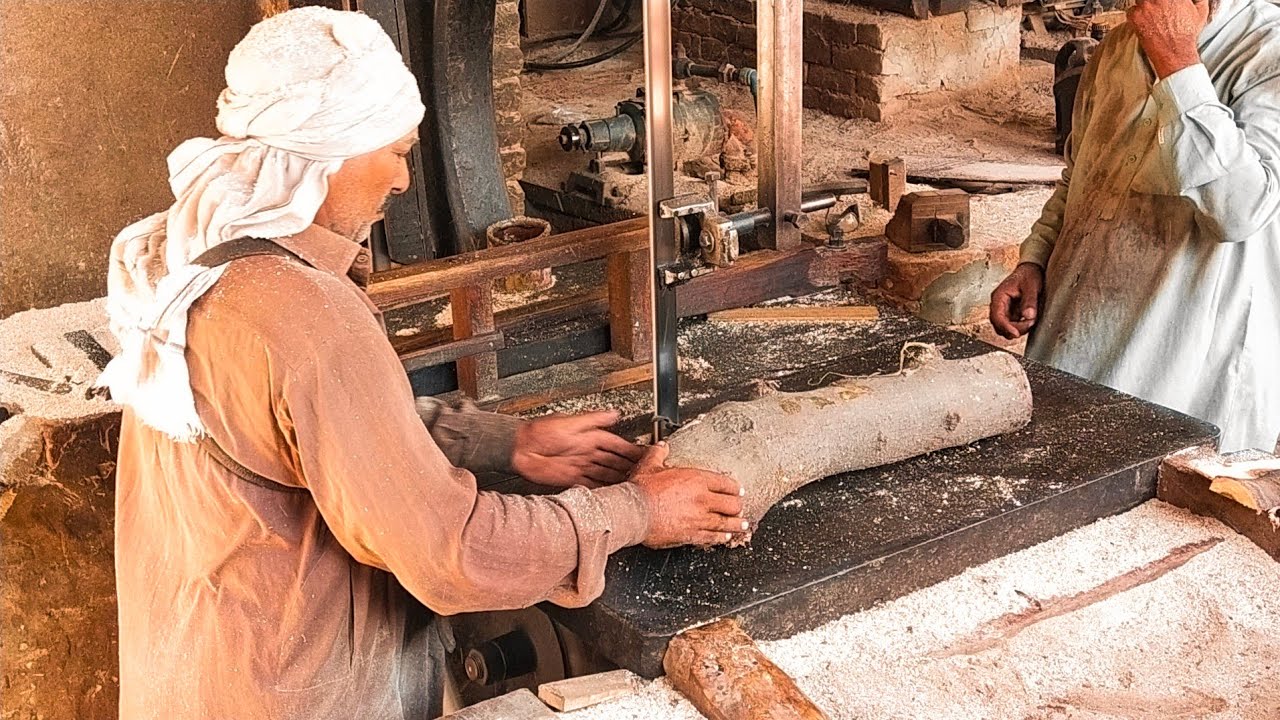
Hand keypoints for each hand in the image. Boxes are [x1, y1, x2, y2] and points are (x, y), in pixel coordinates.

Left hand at [511, 410, 646, 488]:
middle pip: (614, 461)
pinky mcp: (571, 478)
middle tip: (646, 474)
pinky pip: (591, 485)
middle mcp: (587, 451)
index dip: (632, 450)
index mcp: (590, 437)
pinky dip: (602, 489)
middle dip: (630, 467)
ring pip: (605, 474)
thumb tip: (614, 413)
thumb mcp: (569, 422)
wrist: (520, 449)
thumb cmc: (540, 432)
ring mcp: (580, 465)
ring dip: (619, 479)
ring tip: (634, 486)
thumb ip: (593, 419)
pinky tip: (612, 493)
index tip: (647, 454)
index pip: (617, 445)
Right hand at [629, 443, 745, 548]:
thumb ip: (659, 454)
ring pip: (725, 522)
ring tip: (742, 525)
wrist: (634, 512)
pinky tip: (724, 538)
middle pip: (731, 504)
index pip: (724, 483)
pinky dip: (720, 538)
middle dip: (737, 505)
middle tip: (740, 507)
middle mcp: (702, 499)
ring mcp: (698, 519)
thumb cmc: (641, 490)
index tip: (738, 490)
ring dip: (736, 524)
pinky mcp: (691, 535)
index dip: (734, 487)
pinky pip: (711, 537)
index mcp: (696, 480)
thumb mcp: (649, 464)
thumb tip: (662, 446)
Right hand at [990, 262, 1044, 339]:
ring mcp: (1004, 310)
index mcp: (999, 296)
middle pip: (998, 325)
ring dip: (1017, 329)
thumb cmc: (1028, 274)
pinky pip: (1011, 325)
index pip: (997, 316)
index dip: (1005, 327)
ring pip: (1004, 327)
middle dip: (1013, 329)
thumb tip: (1028, 315)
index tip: (1016, 333)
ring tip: (1030, 321)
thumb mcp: (1031, 286)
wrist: (1030, 270)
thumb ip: (1029, 301)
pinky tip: (1029, 321)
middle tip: (1029, 324)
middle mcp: (998, 305)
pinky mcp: (1010, 313)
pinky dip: (1020, 326)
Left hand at [1127, 0, 1209, 77]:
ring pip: (1141, 0)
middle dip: (1154, 2)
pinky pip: (1131, 10)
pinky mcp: (1135, 16)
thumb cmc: (1187, 33)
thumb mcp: (1201, 11)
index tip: (1165, 3)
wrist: (1175, 51)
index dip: (1165, 1)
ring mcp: (1146, 5)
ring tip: (1151, 13)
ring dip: (1145, 5)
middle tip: (1157, 7)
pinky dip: (1136, 15)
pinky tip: (1145, 22)